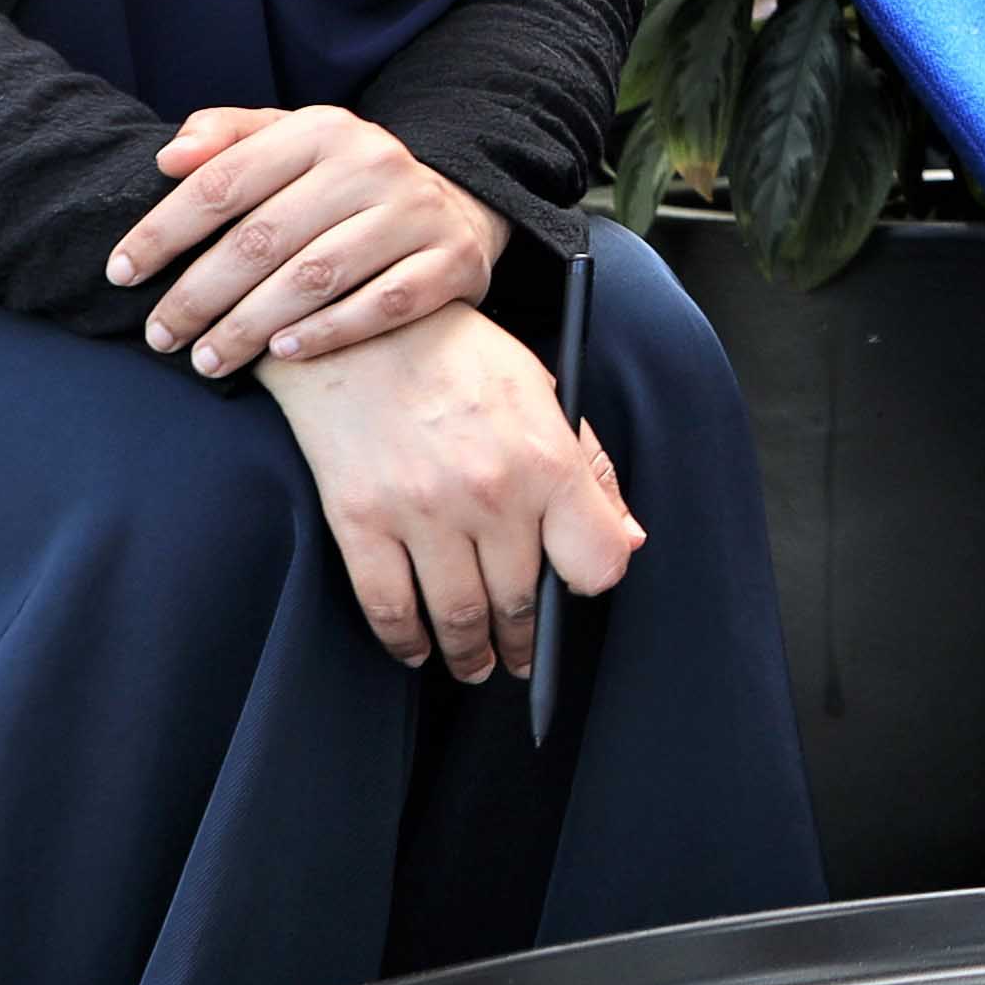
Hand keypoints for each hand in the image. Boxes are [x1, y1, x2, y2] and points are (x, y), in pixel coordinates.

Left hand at [112, 104, 500, 377]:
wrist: (453, 207)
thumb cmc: (339, 183)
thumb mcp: (286, 142)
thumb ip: (224, 138)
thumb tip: (168, 159)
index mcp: (321, 129)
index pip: (223, 181)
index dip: (163, 231)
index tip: (120, 274)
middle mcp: (372, 163)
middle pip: (263, 238)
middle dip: (198, 294)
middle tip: (160, 336)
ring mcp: (417, 212)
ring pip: (315, 278)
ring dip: (249, 326)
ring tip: (207, 360)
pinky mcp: (453, 261)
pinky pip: (381, 307)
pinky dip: (327, 333)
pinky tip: (281, 355)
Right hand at [252, 303, 636, 684]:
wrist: (356, 320)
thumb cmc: (458, 355)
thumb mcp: (542, 392)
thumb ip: (590, 472)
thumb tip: (628, 542)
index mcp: (546, 459)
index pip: (595, 561)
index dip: (589, 584)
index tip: (573, 592)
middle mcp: (491, 493)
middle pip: (520, 601)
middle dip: (524, 641)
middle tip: (522, 658)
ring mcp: (422, 511)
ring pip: (458, 617)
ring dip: (470, 655)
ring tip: (475, 665)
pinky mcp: (361, 520)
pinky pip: (388, 606)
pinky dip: (404, 641)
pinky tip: (416, 648)